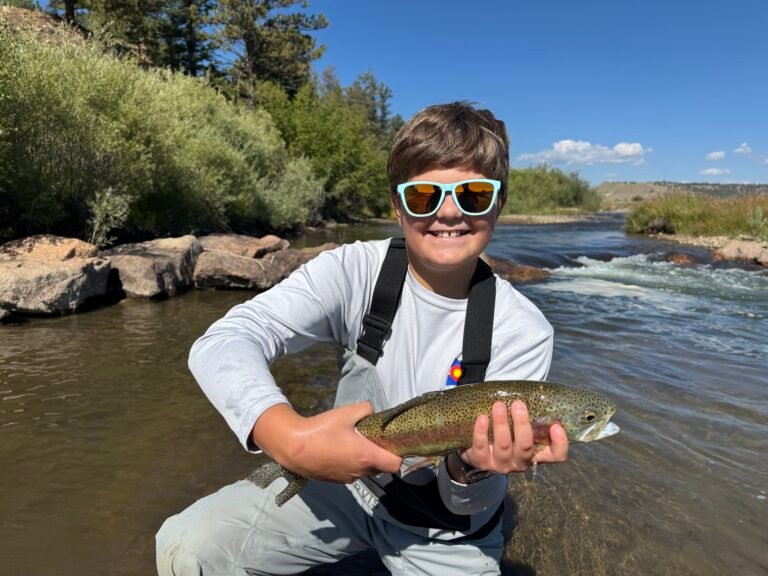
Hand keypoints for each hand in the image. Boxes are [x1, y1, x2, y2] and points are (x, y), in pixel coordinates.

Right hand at [252, 402, 402, 483]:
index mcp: (367, 456)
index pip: (396, 465)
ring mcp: (348, 478)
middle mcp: (360, 471)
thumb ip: (365, 409)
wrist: (293, 447)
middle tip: (372, 439)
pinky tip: (340, 450)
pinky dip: (352, 464)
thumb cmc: (322, 429)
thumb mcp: (346, 412)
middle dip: (381, 455)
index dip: (398, 455)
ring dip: (365, 460)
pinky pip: (352, 473)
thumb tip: (373, 411)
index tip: (392, 443)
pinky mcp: (336, 481)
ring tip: (354, 443)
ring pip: (366, 471)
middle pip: (381, 468)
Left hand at [459, 400, 568, 473]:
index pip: (556, 456)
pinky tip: (482, 418)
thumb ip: (530, 416)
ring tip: (498, 406)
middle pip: (526, 447)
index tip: (556, 426)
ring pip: (503, 446)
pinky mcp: (482, 462)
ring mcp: (501, 464)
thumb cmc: (507, 431)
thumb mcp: (521, 427)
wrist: (479, 447)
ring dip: (501, 425)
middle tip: (518, 404)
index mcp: (536, 453)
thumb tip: (534, 392)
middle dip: (522, 425)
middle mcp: (520, 462)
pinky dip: (481, 432)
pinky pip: (481, 448)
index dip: (560, 444)